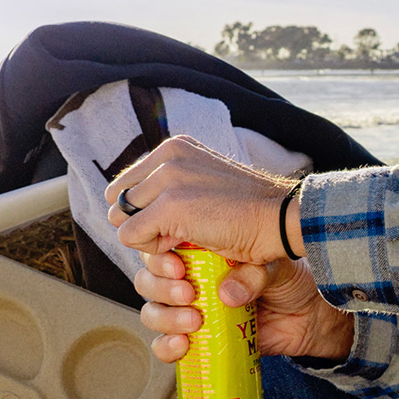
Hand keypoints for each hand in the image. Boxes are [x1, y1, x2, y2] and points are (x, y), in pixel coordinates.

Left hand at [105, 136, 300, 263]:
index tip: (176, 223)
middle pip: (117, 200)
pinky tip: (182, 247)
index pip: (127, 183)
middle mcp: (168, 155)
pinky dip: (152, 250)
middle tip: (176, 235)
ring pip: (120, 218)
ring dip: (146, 237)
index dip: (144, 211)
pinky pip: (130, 236)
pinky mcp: (169, 205)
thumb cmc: (248, 213)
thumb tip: (130, 208)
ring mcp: (168, 178)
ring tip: (181, 240)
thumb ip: (172, 189)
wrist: (281, 218)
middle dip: (140, 223)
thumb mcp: (204, 187)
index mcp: (174, 148)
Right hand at [134, 251, 354, 363]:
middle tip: (188, 291)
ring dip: (166, 316)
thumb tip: (226, 295)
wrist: (311, 314)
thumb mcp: (274, 264)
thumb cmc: (290, 278)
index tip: (178, 265)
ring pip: (152, 311)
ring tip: (195, 319)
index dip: (158, 257)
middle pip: (148, 281)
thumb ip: (253, 273)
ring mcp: (190, 309)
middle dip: (160, 287)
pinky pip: (165, 345)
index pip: (158, 248)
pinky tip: (184, 344)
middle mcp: (189, 278)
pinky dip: (166, 346)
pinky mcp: (196, 340)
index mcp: (201, 250)